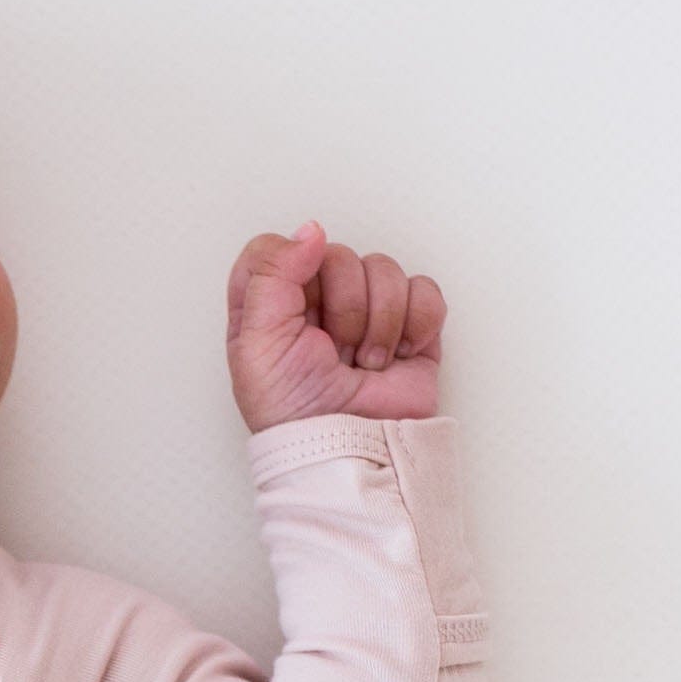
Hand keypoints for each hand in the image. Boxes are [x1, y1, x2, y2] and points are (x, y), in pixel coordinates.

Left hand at [227, 221, 445, 432]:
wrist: (351, 450)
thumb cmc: (296, 412)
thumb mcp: (256, 344)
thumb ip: (268, 274)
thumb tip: (310, 231)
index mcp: (270, 306)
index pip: (276, 248)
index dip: (292, 268)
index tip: (300, 305)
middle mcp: (317, 303)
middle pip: (338, 256)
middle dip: (343, 309)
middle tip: (335, 354)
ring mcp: (367, 312)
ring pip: (384, 269)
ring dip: (379, 324)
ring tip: (365, 365)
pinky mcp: (409, 326)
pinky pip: (424, 290)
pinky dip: (416, 325)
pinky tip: (398, 357)